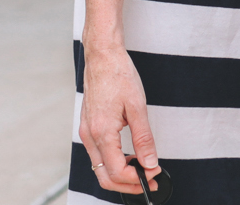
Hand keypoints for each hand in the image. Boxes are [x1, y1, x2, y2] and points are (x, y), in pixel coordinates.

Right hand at [78, 43, 161, 195]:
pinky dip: (113, 163)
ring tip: (142, 169)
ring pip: (100, 168)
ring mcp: (85, 131)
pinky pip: (98, 155)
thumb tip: (150, 163)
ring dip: (120, 175)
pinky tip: (129, 156)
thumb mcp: (137, 107)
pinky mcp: (87, 126)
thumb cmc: (118, 75)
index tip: (154, 175)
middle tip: (149, 180)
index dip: (137, 179)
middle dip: (128, 185)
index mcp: (101, 131)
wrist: (102, 55)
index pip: (117, 172)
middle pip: (105, 177)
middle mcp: (89, 135)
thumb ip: (144, 139)